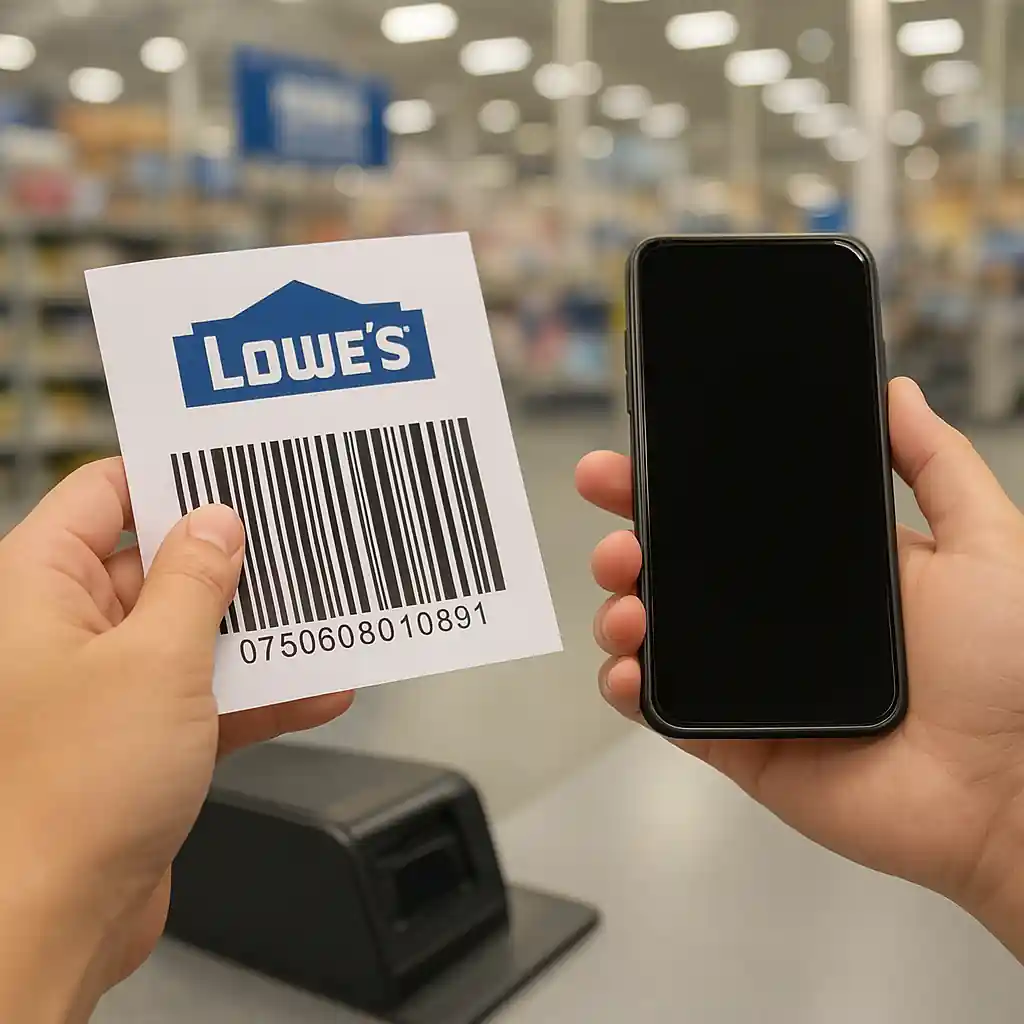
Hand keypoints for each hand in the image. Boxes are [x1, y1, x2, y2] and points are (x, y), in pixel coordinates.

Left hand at [0, 459, 353, 1021]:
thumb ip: (194, 581)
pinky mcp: (140, 736)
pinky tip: (315, 688)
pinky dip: (258, 691)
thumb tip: (217, 526)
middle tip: (295, 540)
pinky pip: (207, 693)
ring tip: (321, 612)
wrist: (54, 922)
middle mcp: (67, 631)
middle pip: (157, 562)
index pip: (104, 494)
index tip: (234, 470)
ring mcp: (106, 685)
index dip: (170, 477)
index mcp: (41, 589)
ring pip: (191, 629)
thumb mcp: (156, 661)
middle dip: (230, 557)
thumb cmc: (69, 796)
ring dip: (255, 629)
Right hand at [577, 378, 1023, 959]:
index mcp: (823, 571)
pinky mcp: (739, 742)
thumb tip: (894, 392)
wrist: (1013, 790)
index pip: (729, 520)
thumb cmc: (1013, 667)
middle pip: (676, 574)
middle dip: (627, 544)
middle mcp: (776, 621)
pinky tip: (628, 667)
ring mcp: (751, 682)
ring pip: (658, 637)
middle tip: (616, 538)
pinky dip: (628, 688)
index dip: (672, 490)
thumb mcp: (986, 541)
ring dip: (621, 611)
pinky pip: (665, 712)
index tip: (627, 465)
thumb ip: (937, 464)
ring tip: (626, 603)